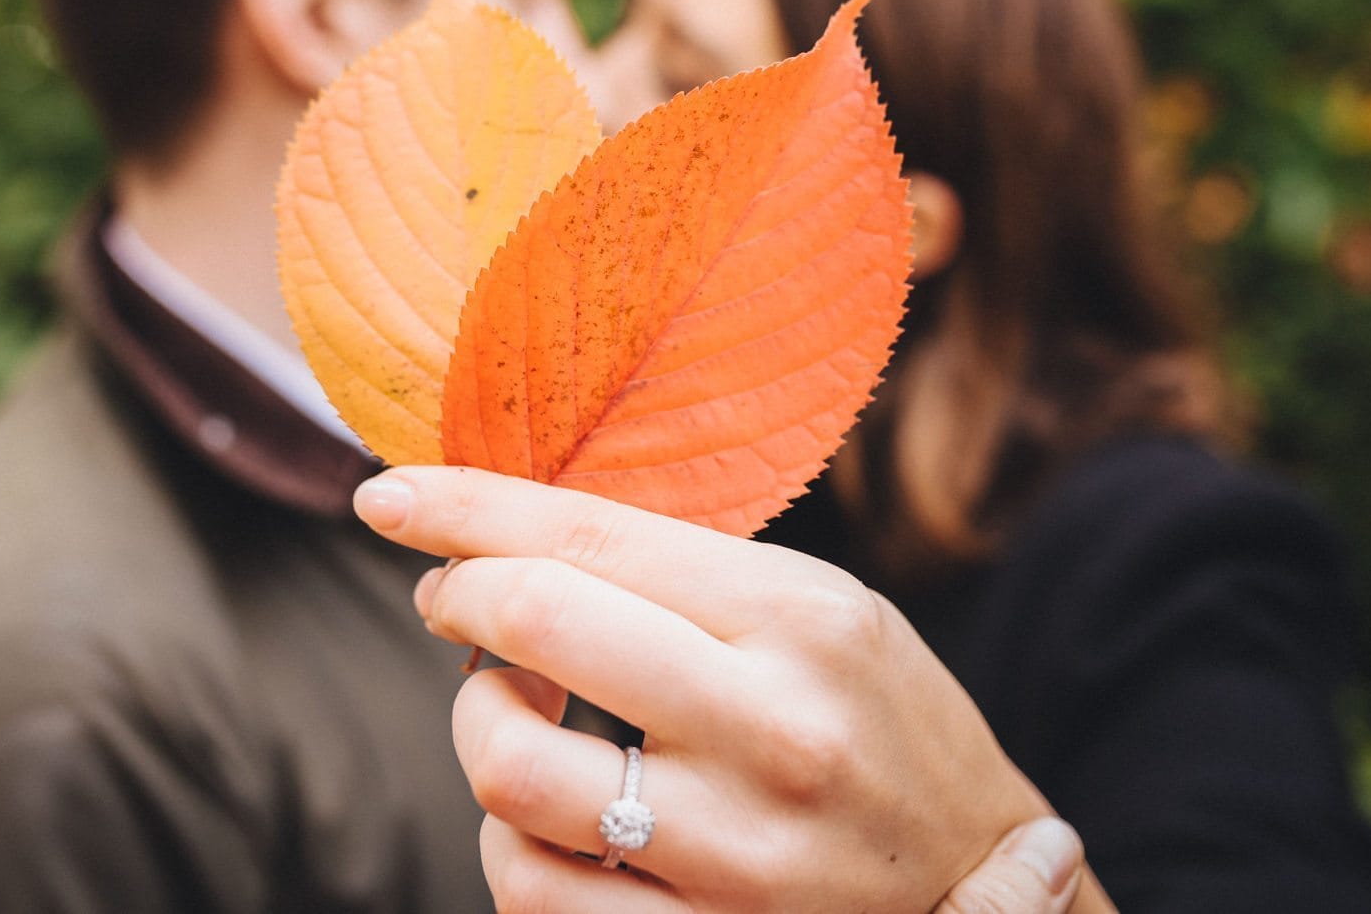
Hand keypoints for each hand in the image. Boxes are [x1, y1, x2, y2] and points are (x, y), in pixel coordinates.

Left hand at [353, 467, 1110, 913]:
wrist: (985, 889)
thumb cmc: (885, 723)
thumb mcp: (820, 610)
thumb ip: (679, 574)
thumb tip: (509, 539)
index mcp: (801, 619)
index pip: (590, 537)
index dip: (465, 507)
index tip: (385, 496)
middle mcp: (770, 731)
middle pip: (537, 629)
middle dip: (460, 600)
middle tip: (454, 599)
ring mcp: (735, 854)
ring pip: (511, 775)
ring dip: (480, 726)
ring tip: (515, 706)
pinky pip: (532, 893)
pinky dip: (508, 839)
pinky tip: (542, 811)